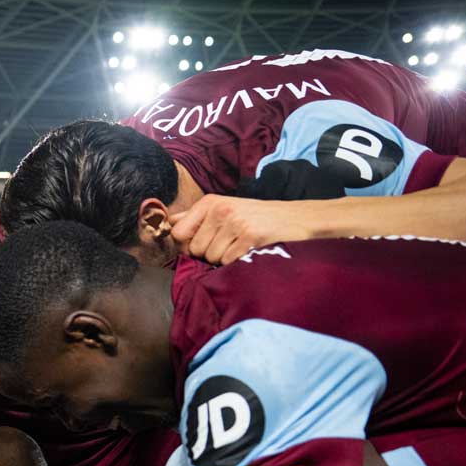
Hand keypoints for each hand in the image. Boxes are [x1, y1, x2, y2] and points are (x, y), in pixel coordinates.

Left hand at [169, 195, 315, 264]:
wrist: (297, 219)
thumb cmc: (257, 217)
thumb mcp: (224, 209)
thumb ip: (194, 217)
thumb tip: (167, 222)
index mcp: (210, 202)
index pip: (178, 233)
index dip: (188, 244)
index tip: (204, 242)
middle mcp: (220, 210)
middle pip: (195, 249)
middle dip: (209, 254)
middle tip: (230, 243)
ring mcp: (235, 223)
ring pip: (211, 258)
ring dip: (225, 259)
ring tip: (241, 245)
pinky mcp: (250, 237)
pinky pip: (228, 262)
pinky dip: (237, 262)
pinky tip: (250, 251)